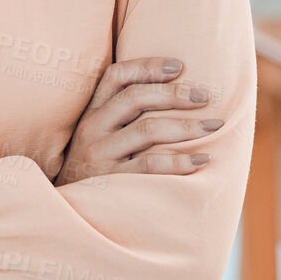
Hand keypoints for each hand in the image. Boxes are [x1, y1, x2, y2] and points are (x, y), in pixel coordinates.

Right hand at [53, 57, 222, 186]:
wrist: (66, 214)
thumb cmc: (93, 169)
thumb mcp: (97, 136)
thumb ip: (122, 116)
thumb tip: (175, 92)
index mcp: (91, 112)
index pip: (116, 76)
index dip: (147, 66)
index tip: (180, 66)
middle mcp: (92, 128)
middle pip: (136, 98)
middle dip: (175, 94)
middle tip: (205, 96)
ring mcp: (100, 155)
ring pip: (147, 129)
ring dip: (186, 126)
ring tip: (214, 126)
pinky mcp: (111, 182)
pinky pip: (150, 165)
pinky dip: (179, 161)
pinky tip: (201, 159)